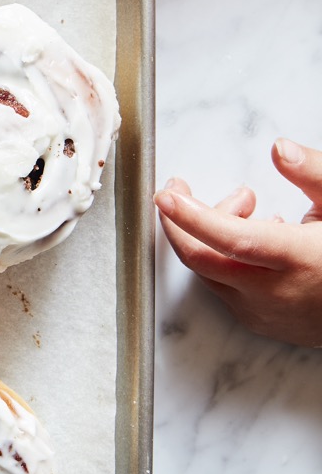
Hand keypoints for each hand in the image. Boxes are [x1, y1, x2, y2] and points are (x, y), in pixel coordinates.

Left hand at [154, 140, 321, 346]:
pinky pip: (225, 290)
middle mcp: (278, 293)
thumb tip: (280, 150)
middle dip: (180, 223)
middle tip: (178, 191)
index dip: (192, 217)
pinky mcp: (263, 324)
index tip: (167, 196)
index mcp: (300, 259)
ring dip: (209, 238)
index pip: (231, 239)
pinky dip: (223, 260)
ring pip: (211, 274)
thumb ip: (314, 173)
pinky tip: (253, 239)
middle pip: (203, 260)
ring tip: (246, 208)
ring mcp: (268, 314)